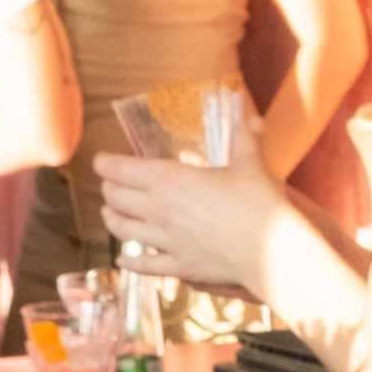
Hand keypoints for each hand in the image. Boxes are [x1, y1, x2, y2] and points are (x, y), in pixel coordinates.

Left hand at [93, 146, 289, 293]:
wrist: (272, 251)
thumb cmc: (260, 201)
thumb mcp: (249, 161)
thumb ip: (241, 134)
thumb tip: (242, 104)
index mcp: (171, 179)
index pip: (122, 170)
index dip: (106, 164)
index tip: (100, 161)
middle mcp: (160, 210)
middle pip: (117, 199)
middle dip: (108, 190)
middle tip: (108, 186)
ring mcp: (167, 241)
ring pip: (124, 231)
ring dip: (112, 220)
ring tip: (109, 215)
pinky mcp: (179, 267)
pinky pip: (145, 266)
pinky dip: (130, 262)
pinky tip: (123, 261)